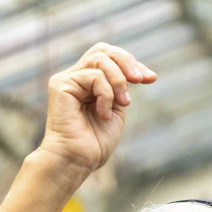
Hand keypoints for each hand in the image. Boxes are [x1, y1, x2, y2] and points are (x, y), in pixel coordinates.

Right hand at [34, 43, 156, 179]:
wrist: (77, 161)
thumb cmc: (94, 144)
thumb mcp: (116, 109)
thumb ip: (121, 88)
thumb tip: (140, 72)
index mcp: (87, 83)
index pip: (110, 58)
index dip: (132, 63)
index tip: (151, 79)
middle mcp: (75, 77)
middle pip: (104, 50)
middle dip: (127, 61)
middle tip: (140, 80)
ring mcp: (67, 80)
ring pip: (100, 59)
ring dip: (118, 81)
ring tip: (123, 103)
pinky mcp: (61, 84)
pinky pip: (94, 76)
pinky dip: (106, 94)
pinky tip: (104, 114)